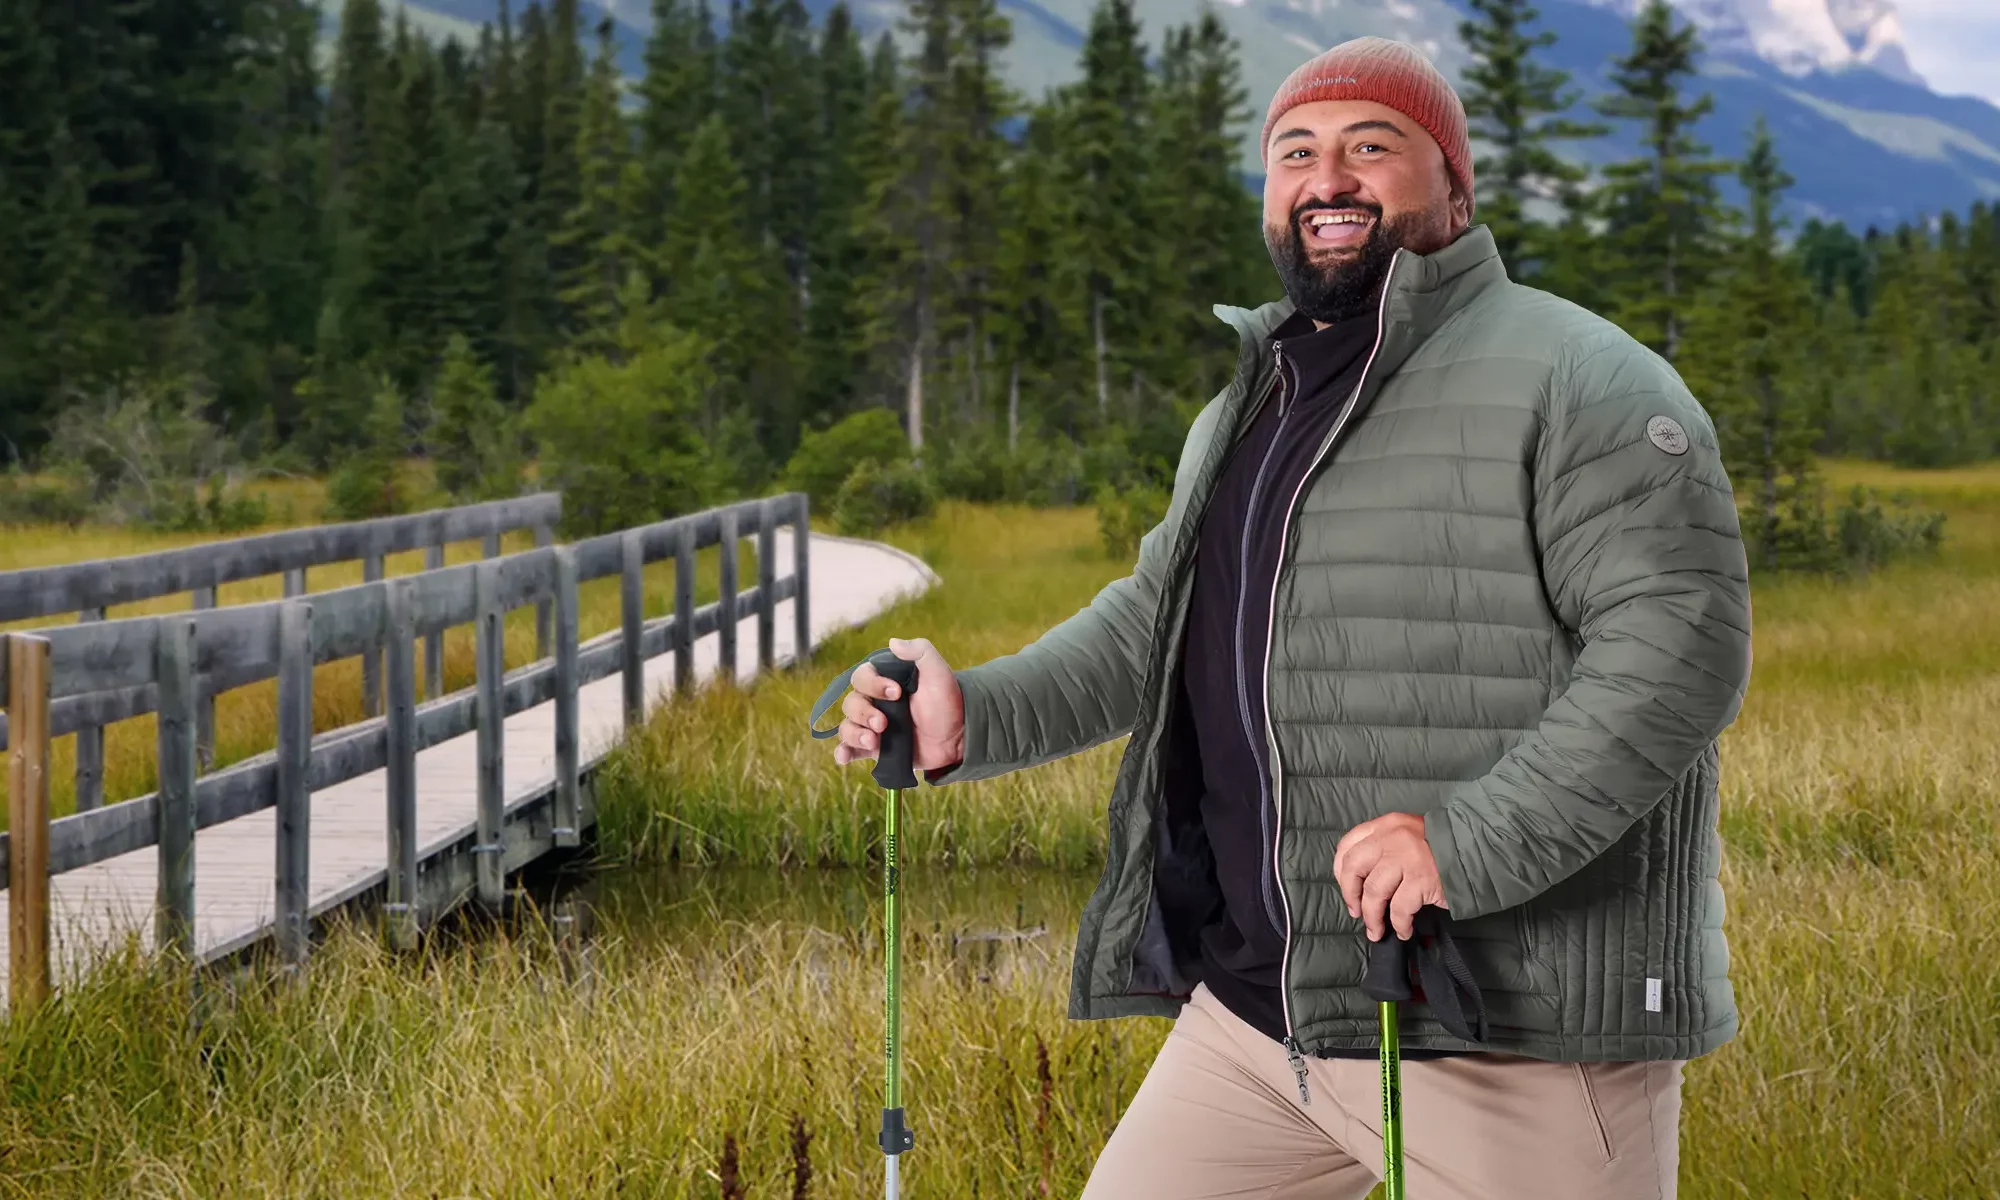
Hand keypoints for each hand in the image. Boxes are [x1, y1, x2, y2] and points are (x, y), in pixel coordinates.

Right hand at [832, 636, 965, 773]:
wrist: (958, 737)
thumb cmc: (947, 702)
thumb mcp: (939, 673)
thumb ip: (920, 651)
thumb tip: (893, 642)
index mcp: (884, 681)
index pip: (862, 677)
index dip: (873, 685)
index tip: (896, 693)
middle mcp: (874, 702)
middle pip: (851, 703)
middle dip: (864, 713)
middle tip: (884, 723)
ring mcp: (873, 726)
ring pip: (847, 726)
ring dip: (854, 734)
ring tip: (873, 742)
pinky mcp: (875, 748)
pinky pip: (850, 749)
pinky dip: (843, 752)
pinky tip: (844, 757)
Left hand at [1333, 812, 1448, 941]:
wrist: (1479, 848)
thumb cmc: (1442, 846)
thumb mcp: (1408, 835)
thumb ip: (1385, 848)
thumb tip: (1360, 881)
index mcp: (1386, 826)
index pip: (1348, 845)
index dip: (1341, 871)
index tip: (1347, 888)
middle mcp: (1393, 838)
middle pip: (1354, 867)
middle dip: (1350, 894)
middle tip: (1356, 912)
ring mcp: (1408, 858)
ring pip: (1374, 891)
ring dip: (1372, 917)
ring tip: (1376, 931)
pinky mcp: (1423, 880)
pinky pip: (1400, 909)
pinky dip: (1399, 924)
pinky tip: (1403, 930)